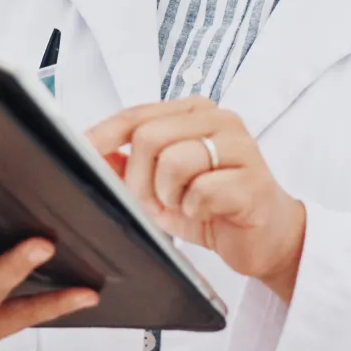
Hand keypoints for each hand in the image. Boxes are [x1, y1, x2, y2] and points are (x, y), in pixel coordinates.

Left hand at [87, 98, 306, 301]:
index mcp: (195, 112)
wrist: (268, 238)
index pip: (136, 114)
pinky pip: (201, 191)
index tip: (81, 153)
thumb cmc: (216, 206)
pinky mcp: (252, 180)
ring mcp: (240, 147)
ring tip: (182, 205)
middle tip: (153, 202)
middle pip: (148, 136)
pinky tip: (207, 213)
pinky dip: (193, 210)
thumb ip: (129, 165)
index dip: (104, 136)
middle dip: (138, 179)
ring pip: (173, 160)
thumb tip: (89, 153)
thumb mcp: (163, 185)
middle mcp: (219, 119)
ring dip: (166, 195)